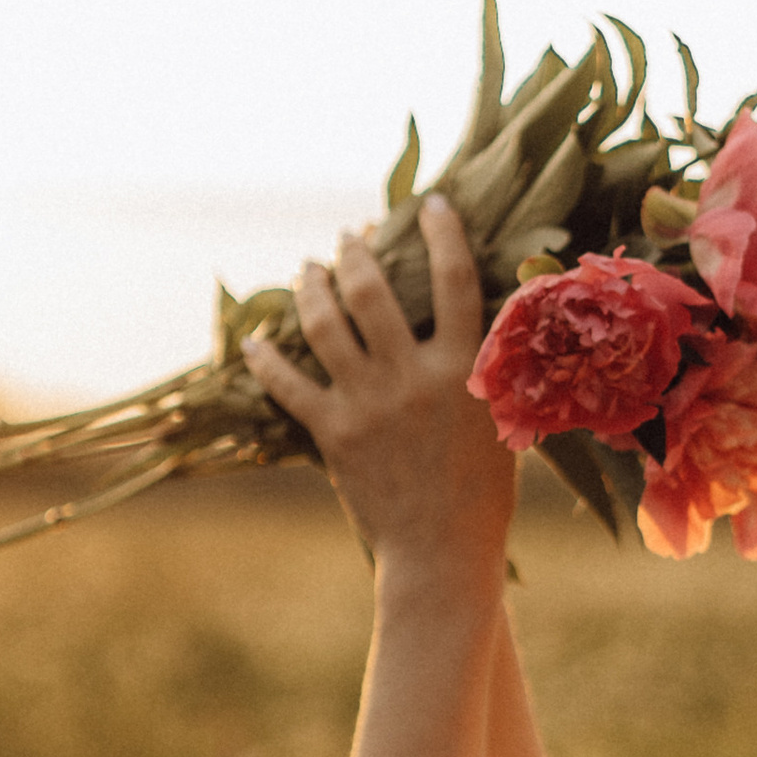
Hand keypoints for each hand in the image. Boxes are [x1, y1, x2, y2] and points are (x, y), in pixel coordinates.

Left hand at [245, 195, 513, 581]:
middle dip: (356, 253)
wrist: (442, 551)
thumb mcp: (502, 421)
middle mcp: (412, 378)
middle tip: (351, 237)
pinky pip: (288, 385)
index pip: (454, 281)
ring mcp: (368, 404)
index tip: (428, 205)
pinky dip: (267, 359)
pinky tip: (254, 341)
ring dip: (312, 287)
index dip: (441, 235)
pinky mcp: (333, 433)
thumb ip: (487, 368)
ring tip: (309, 269)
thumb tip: (487, 318)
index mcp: (463, 370)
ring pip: (325, 326)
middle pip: (373, 292)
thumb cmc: (483, 491)